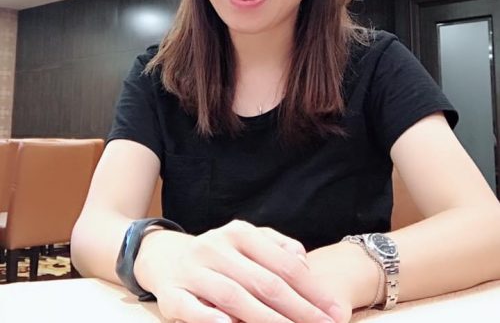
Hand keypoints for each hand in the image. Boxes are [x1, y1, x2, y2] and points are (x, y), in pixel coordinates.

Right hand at [137, 219, 342, 322]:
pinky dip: (210, 319)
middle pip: (264, 282)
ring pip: (234, 297)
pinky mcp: (171, 294)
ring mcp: (193, 270)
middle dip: (299, 310)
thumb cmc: (218, 253)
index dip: (312, 290)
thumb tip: (303, 261)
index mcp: (239, 233)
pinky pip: (192, 309)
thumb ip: (277, 246)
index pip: (284, 263)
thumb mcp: (246, 239)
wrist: (165, 256)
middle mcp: (216, 247)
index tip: (335, 312)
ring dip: (266, 320)